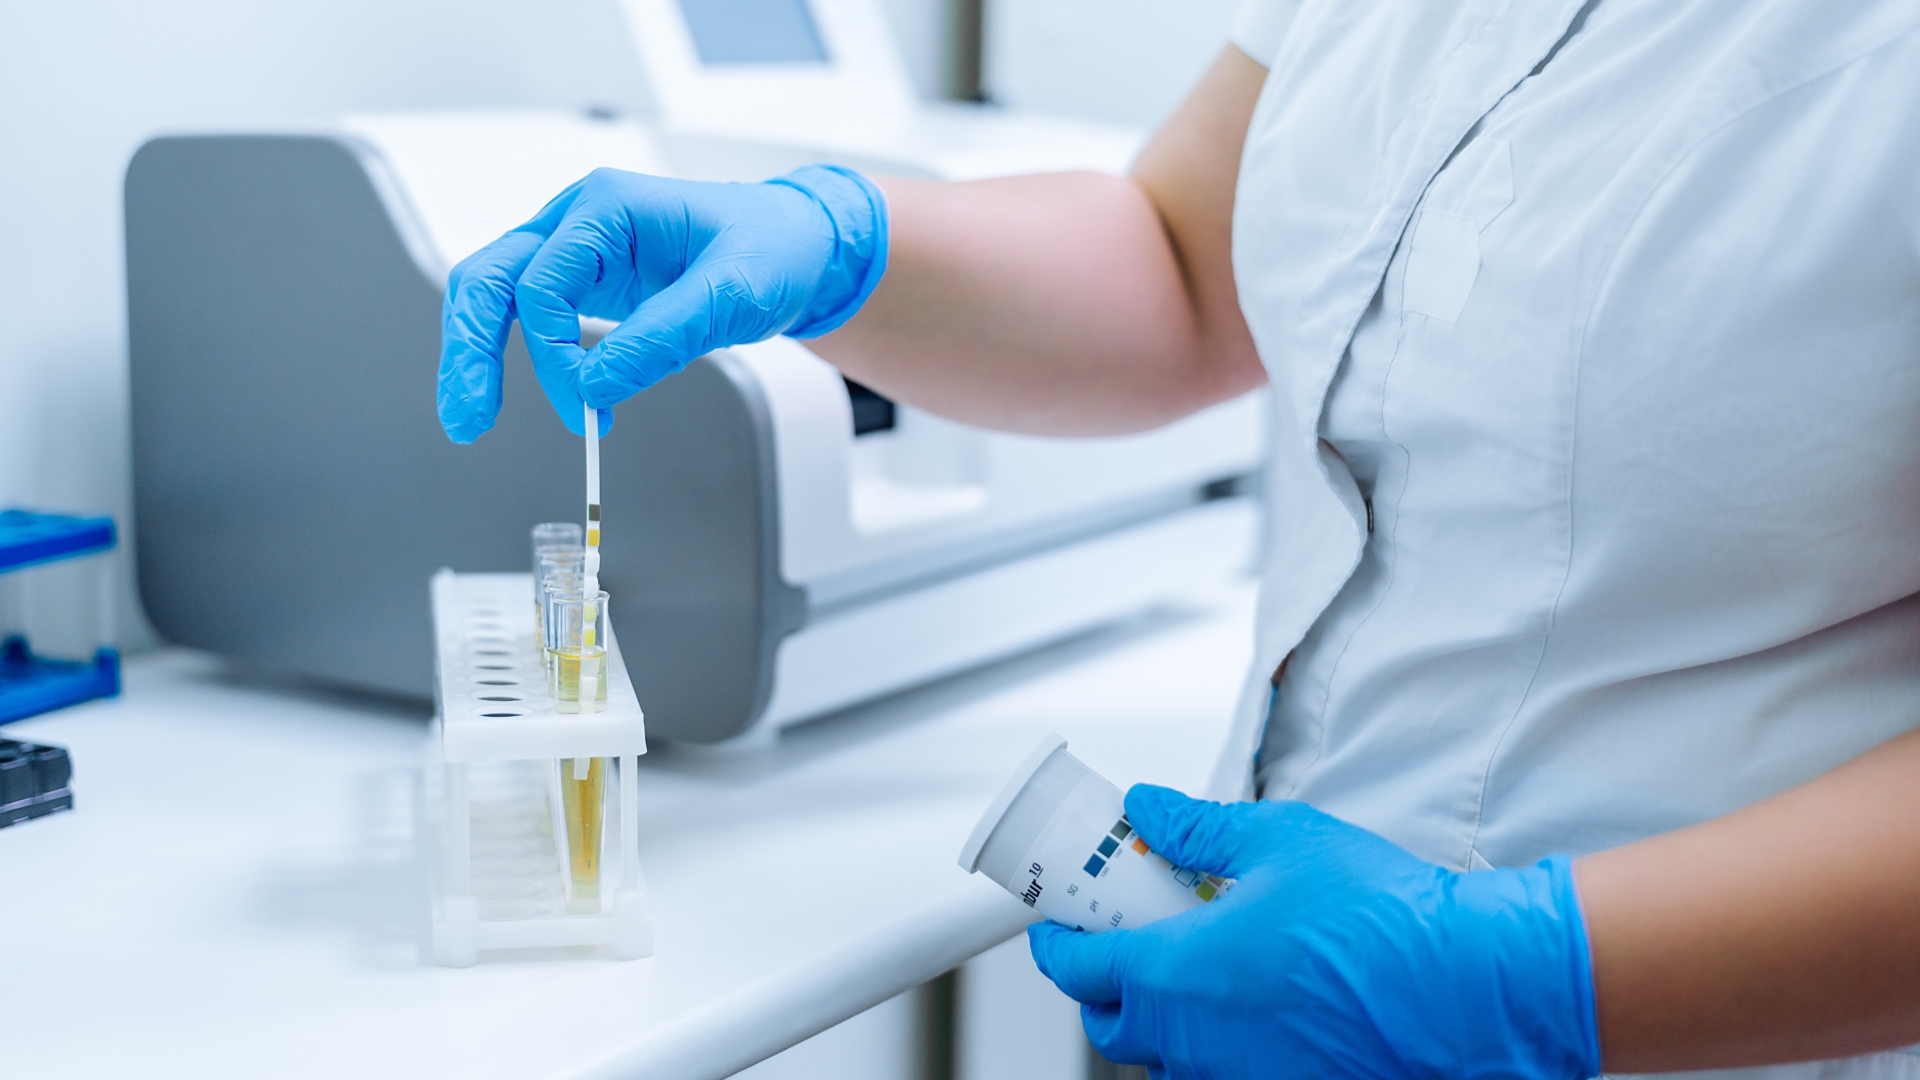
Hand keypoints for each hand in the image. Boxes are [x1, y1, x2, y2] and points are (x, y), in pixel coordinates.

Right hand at [437, 164, 887, 441]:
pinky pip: (531, 318)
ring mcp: (576, 252)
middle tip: (469, 416)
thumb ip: (662, 338)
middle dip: (470, 349)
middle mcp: (578, 222)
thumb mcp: (729, 294)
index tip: (583, 400)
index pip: (541, 281)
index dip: (552, 350)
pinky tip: (547, 398)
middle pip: (490, 279)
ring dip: (477, 356)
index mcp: (607, 207)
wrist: (796, 248)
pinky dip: (525, 359)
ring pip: (495, 296)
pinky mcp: (585, 284)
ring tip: (471, 417)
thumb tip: (595, 387)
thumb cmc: (771, 249)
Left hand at [1029, 785, 1599, 1079]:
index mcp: (1180, 975)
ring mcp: (1239, 1074)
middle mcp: (1198, 1041)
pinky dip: (1215, 1042)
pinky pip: (1222, 1071)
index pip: (1080, 969)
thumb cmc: (1382, 921)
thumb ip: (1198, 828)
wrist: (1464, 990)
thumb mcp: (1278, 841)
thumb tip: (1148, 810)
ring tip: (1195, 967)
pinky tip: (1251, 1001)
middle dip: (1101, 988)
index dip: (1056, 944)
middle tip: (1119, 944)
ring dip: (1161, 1018)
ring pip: (1168, 1058)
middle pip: (1113, 1028)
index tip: (1053, 927)